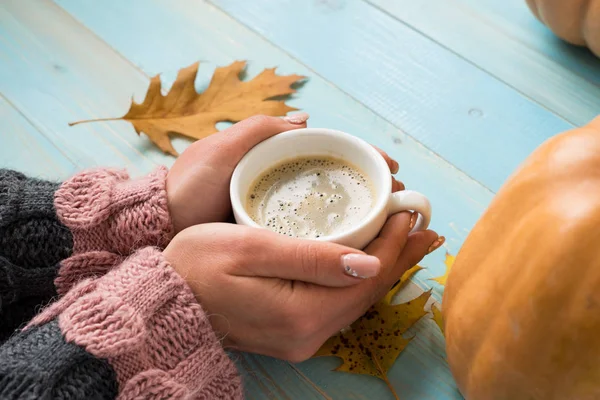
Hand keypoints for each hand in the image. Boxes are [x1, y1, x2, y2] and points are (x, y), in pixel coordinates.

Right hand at [163, 215, 441, 361]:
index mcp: (301, 313)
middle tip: (426, 226)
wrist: (163, 299)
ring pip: (357, 299)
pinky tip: (368, 263)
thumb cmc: (195, 264)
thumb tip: (369, 262)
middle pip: (369, 291)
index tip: (411, 212)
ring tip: (408, 241)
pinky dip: (359, 280)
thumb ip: (312, 258)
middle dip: (399, 255)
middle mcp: (307, 335)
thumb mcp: (250, 248)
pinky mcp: (291, 332)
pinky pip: (339, 305)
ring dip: (383, 267)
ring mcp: (300, 338)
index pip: (367, 276)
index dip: (394, 243)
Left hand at [166, 114, 401, 232]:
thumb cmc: (190, 186)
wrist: (163, 228)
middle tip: (397, 200)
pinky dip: (338, 237)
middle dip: (370, 187)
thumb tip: (305, 118)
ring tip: (389, 223)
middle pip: (336, 181)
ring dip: (361, 213)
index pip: (329, 153)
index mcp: (275, 157)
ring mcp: (280, 212)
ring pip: (329, 209)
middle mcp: (283, 184)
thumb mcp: (222, 150)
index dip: (361, 157)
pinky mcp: (273, 238)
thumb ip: (260, 131)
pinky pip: (313, 235)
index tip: (390, 168)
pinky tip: (358, 246)